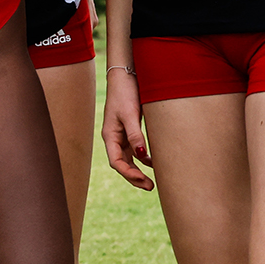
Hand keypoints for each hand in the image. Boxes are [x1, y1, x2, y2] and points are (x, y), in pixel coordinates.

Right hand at [101, 71, 153, 190]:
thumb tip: (142, 155)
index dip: (129, 174)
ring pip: (129, 159)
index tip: (144, 181)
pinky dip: (144, 158)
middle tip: (151, 187)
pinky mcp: (129, 130)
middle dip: (134, 177)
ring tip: (153, 181)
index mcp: (110, 136)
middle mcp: (114, 138)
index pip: (117, 162)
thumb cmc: (125, 93)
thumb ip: (135, 135)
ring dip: (139, 170)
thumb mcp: (130, 114)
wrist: (126, 76)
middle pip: (122, 164)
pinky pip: (135, 150)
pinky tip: (154, 162)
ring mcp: (121, 135)